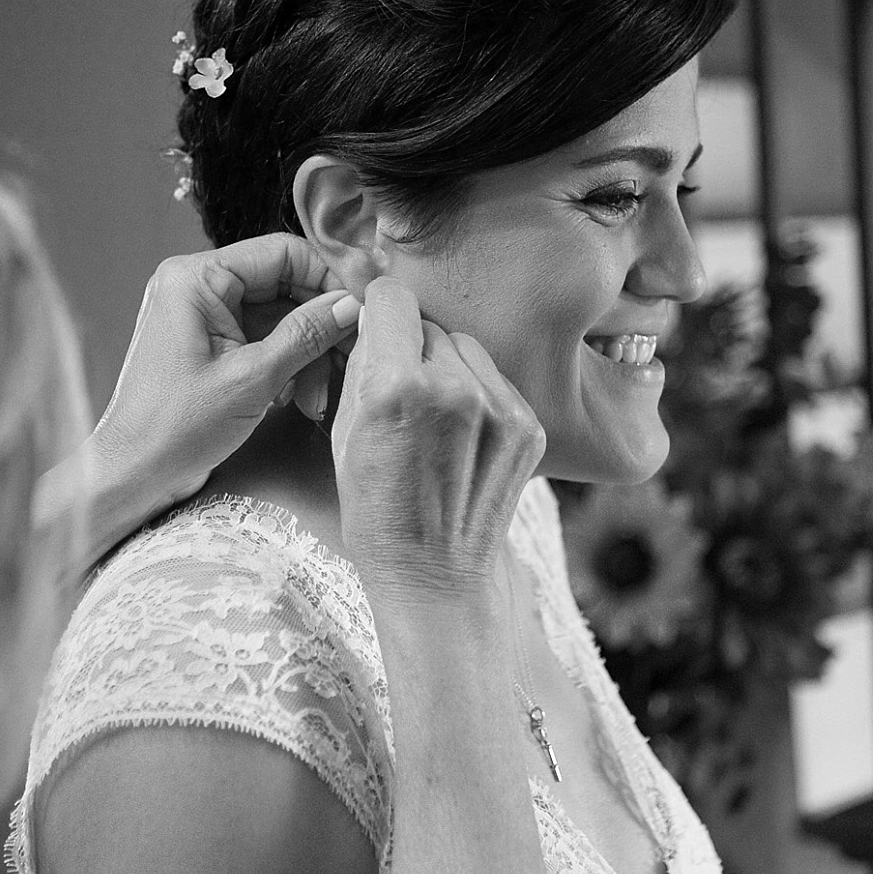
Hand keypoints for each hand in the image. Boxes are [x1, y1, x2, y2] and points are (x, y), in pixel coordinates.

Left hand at [47, 235, 360, 571]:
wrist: (134, 474)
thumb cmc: (175, 428)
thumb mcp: (253, 378)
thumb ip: (307, 334)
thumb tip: (351, 304)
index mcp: (196, 278)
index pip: (282, 253)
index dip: (328, 279)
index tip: (362, 308)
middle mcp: (197, 286)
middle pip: (284, 286)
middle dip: (319, 327)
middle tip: (350, 359)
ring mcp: (203, 316)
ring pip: (279, 318)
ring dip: (306, 355)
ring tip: (316, 399)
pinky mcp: (210, 345)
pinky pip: (263, 340)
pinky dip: (287, 366)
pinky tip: (296, 400)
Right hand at [331, 277, 544, 610]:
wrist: (436, 576)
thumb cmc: (377, 510)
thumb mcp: (345, 434)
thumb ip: (362, 365)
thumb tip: (374, 312)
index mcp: (396, 387)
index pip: (391, 298)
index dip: (378, 312)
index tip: (377, 329)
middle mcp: (453, 388)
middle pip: (429, 323)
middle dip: (411, 347)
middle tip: (403, 393)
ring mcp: (498, 407)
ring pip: (465, 346)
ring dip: (448, 367)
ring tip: (435, 418)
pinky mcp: (527, 425)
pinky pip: (495, 380)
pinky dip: (478, 395)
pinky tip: (463, 438)